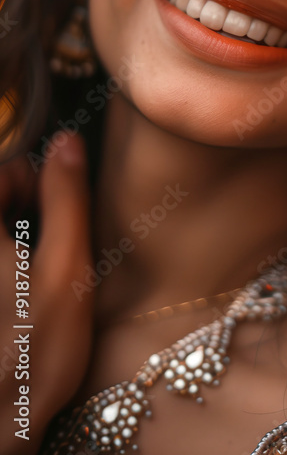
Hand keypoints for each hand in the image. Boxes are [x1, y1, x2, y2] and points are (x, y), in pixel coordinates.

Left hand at [0, 133, 94, 453]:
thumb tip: (68, 143)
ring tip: (23, 284)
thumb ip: (67, 197)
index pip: (2, 170)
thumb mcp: (66, 268)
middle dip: (17, 214)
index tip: (52, 213)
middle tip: (41, 252)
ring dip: (8, 246)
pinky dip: (2, 278)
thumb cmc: (31, 356)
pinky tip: (6, 307)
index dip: (34, 183)